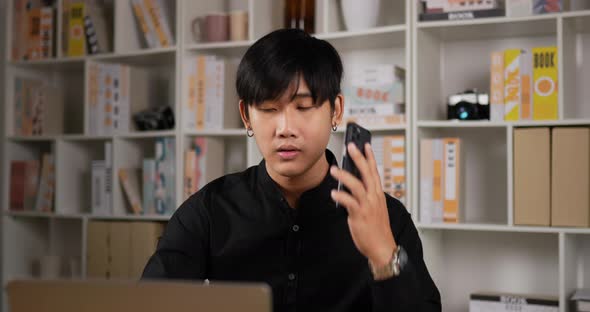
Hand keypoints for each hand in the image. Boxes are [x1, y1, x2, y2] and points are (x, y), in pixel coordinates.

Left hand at [330, 142, 396, 267]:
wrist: (382, 247)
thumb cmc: (377, 229)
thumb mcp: (374, 208)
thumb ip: (366, 196)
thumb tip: (352, 185)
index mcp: (378, 194)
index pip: (374, 171)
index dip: (369, 158)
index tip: (365, 145)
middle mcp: (374, 197)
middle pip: (366, 173)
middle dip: (358, 158)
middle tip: (351, 147)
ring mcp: (367, 206)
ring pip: (356, 185)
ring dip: (344, 176)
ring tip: (334, 169)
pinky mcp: (359, 215)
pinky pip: (349, 202)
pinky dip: (341, 196)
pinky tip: (333, 193)